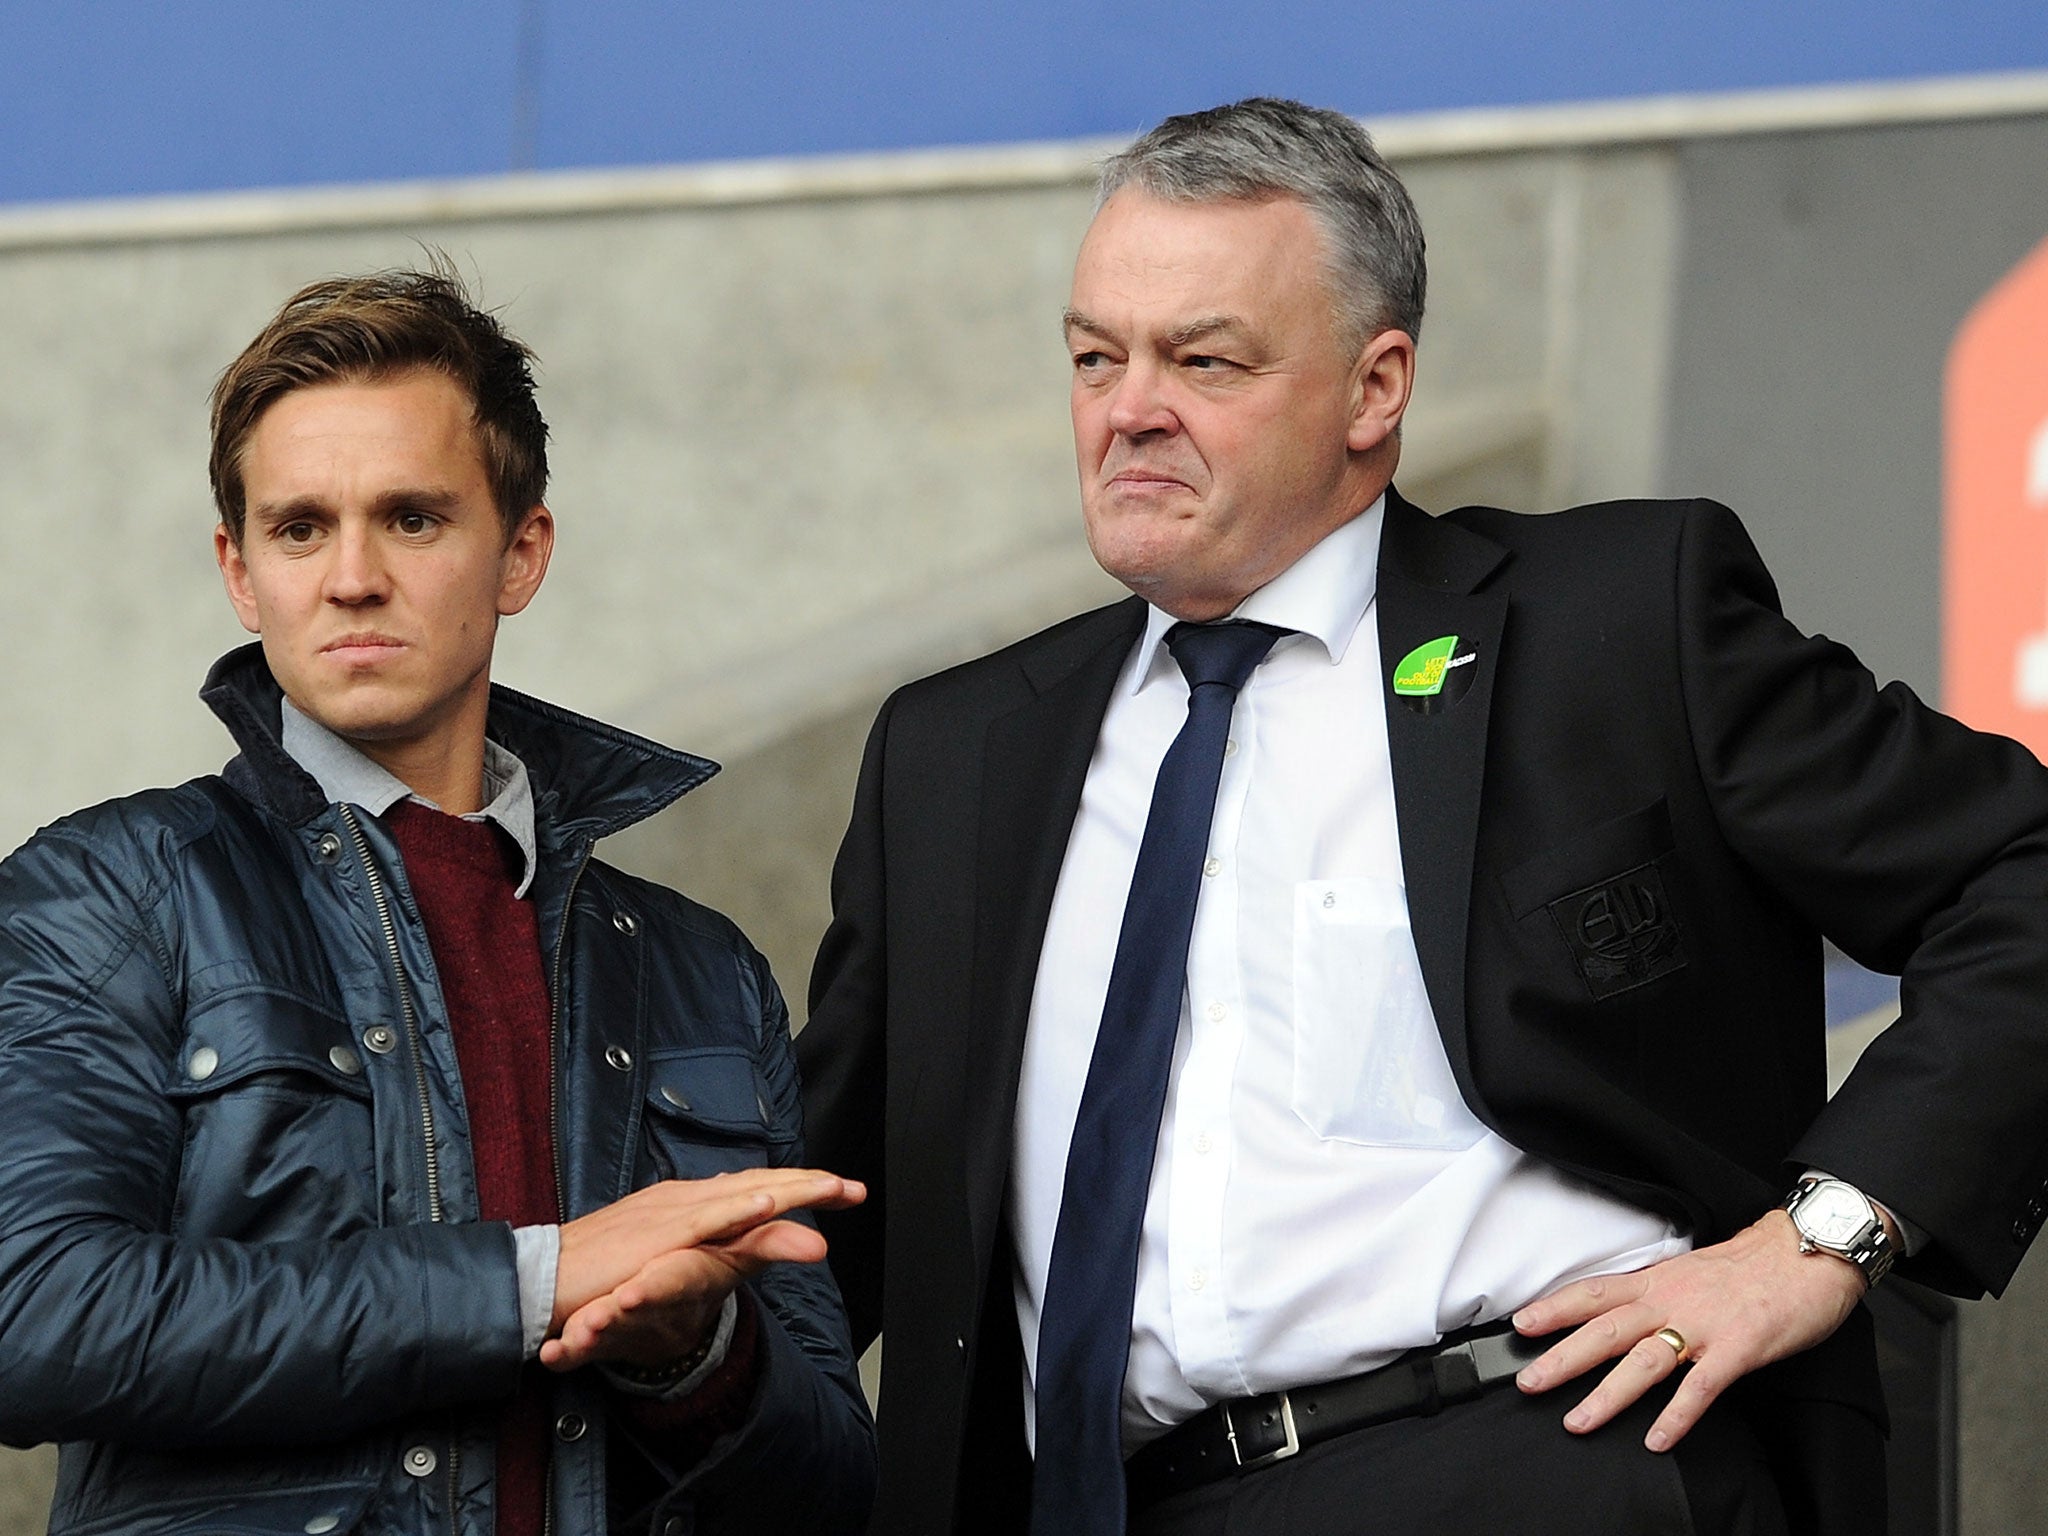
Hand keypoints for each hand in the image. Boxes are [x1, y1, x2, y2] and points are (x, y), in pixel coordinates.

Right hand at [541, 1168, 863, 1372]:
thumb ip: (711, 1243)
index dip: (801, 1187)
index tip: (845, 1192)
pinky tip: (766, 1203)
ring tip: (830, 1188)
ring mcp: (672, 1213)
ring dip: (788, 1190)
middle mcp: (686, 1198)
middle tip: (853, 1190)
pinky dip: (737, 1209)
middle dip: (810, 1184)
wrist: (548, 1279)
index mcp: (690, 1202)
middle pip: (759, 1185)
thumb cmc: (602, 1269)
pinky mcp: (655, 1237)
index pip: (756, 1188)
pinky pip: (704, 1220)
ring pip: (742, 1195)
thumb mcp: (670, 1258)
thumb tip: (751, 1220)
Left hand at [1508, 1210, 1865, 1450]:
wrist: (1809, 1253)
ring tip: (1578, 1421)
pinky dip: (1677, 1414)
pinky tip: (1656, 1439)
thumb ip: (1658, 1293)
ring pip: (1644, 1362)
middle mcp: (1672, 1301)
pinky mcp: (1738, 1348)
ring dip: (1607, 1395)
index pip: (1595, 1293)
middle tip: (1529, 1381)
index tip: (1522, 1324)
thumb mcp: (1691, 1271)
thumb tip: (1624, 1313)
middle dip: (1563, 1357)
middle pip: (1605, 1329)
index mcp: (1658, 1281)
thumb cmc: (1752, 1265)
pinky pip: (1701, 1387)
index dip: (1555, 1308)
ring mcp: (1703, 1325)